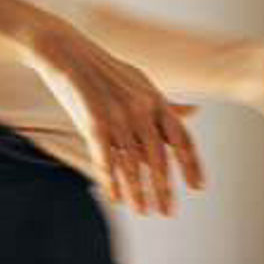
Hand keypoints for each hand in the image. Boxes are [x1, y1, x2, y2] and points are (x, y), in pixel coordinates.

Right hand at [23, 20, 200, 215]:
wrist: (66, 51)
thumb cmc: (106, 70)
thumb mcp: (142, 83)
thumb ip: (166, 105)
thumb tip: (195, 113)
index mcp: (156, 101)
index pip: (182, 139)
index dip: (191, 165)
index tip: (197, 188)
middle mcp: (141, 110)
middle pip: (159, 158)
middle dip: (164, 188)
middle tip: (168, 213)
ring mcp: (118, 116)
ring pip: (132, 164)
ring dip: (138, 192)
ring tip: (143, 212)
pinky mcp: (93, 123)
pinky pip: (106, 160)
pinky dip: (111, 182)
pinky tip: (116, 199)